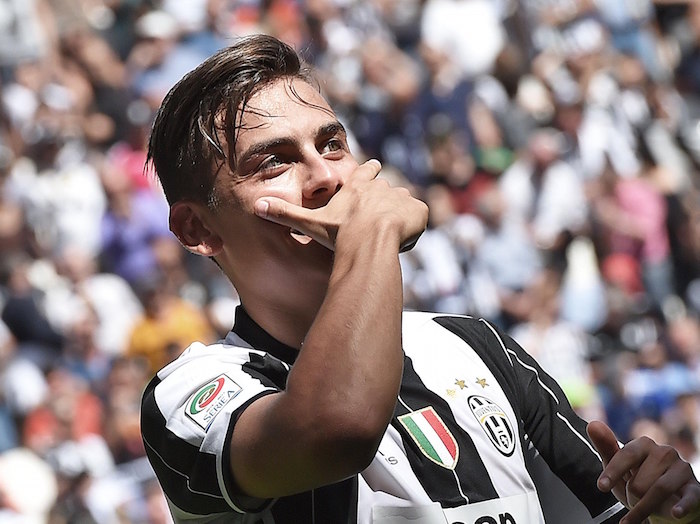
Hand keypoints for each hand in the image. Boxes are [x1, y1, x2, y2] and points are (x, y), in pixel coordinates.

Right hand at [254, 159, 427, 251]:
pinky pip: (420, 216)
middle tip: (382, 217)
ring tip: (393, 233)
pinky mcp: (419, 210)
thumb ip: (285, 215)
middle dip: (386, 201)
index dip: (370, 171)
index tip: (375, 165)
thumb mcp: (311, 223)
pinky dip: (415, 225)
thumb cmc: (340, 233)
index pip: (366, 172)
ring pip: (404, 204)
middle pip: (387, 190)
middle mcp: (382, 188)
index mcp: (359, 187)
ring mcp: (402, 197)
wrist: (370, 242)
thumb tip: (256, 206)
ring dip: (401, 215)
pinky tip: (404, 238)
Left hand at [587, 420, 699, 522]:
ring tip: (635, 518)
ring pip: (659, 489)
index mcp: (645, 444)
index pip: (627, 455)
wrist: (666, 503)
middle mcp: (665, 453)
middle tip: (631, 501)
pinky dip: (682, 506)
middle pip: (641, 479)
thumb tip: (593, 424)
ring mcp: (682, 470)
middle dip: (632, 495)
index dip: (613, 471)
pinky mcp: (695, 489)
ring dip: (644, 508)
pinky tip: (675, 514)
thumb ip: (606, 447)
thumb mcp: (619, 467)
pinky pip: (689, 497)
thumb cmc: (639, 481)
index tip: (601, 487)